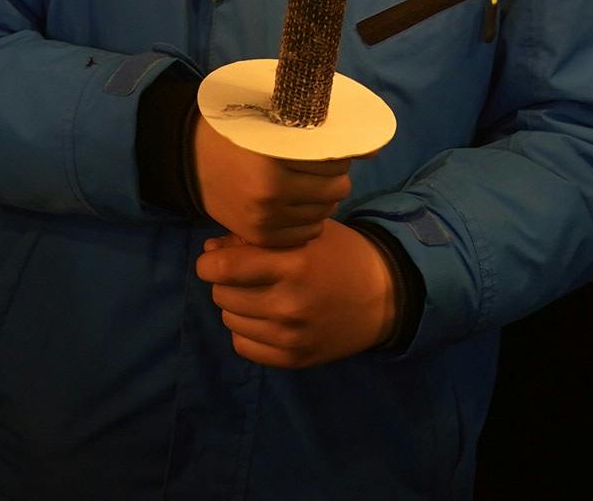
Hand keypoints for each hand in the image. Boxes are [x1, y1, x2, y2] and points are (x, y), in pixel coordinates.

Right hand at [192, 119, 350, 248]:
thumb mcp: (271, 121)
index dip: (335, 153)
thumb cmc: (234, 132)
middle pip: (336, 189)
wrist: (189, 159)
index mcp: (274, 156)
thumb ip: (318, 134)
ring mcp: (266, 218)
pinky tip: (293, 204)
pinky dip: (307, 218)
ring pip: (325, 212)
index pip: (333, 159)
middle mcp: (271, 191)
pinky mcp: (261, 236)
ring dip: (321, 198)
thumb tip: (375, 149)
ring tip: (301, 184)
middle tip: (314, 168)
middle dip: (332, 177)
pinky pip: (308, 232)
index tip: (322, 148)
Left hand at [196, 224, 396, 368]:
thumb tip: (210, 250)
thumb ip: (255, 238)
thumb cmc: (338, 254)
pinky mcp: (295, 359)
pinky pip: (243, 346)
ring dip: (235, 306)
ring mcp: (292, 336)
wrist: (383, 297)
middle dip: (224, 281)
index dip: (209, 262)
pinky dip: (246, 331)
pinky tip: (263, 318)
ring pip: (230, 320)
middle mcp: (289, 303)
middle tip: (243, 275)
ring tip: (257, 295)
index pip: (224, 268)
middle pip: (222, 294)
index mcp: (293, 264)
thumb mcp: (303, 233)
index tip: (214, 258)